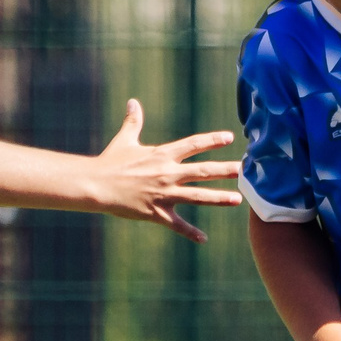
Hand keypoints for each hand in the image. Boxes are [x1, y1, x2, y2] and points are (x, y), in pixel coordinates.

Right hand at [88, 99, 240, 241]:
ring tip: (237, 199)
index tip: (229, 138)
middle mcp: (167, 173)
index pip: (193, 144)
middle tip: (244, 169)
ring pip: (197, 196)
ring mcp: (163, 194)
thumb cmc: (110, 162)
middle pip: (203, 170)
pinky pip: (177, 225)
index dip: (212, 140)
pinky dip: (190, 232)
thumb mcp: (125, 140)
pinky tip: (204, 239)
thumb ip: (133, 121)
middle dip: (225, 170)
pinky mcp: (156, 212)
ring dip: (219, 198)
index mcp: (162, 155)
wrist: (96, 185)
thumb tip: (133, 102)